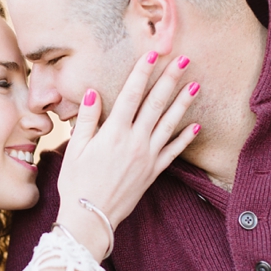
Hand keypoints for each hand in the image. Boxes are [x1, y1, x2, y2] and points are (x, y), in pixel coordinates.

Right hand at [54, 52, 198, 260]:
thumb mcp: (75, 148)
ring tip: (196, 84)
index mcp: (113, 133)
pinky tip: (195, 126)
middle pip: (156, 104)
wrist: (90, 217)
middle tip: (184, 59)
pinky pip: (173, 152)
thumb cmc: (76, 182)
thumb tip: (94, 92)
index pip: (131, 95)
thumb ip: (86, 119)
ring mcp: (147, 157)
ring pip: (169, 124)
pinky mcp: (153, 172)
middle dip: (170, 79)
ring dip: (184, 103)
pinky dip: (185, 139)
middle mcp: (134, 142)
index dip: (142, 72)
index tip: (153, 53)